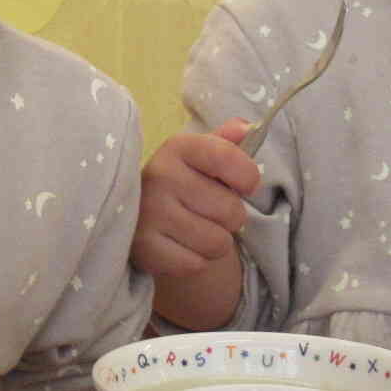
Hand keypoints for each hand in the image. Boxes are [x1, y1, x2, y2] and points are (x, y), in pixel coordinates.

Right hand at [130, 119, 262, 278]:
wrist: (143, 220)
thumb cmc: (185, 185)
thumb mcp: (203, 159)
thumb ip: (226, 143)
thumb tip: (247, 127)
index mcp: (177, 147)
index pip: (226, 157)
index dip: (247, 176)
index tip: (246, 184)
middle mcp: (159, 175)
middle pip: (230, 209)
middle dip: (231, 217)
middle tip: (211, 213)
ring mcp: (148, 213)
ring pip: (217, 241)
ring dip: (216, 242)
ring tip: (197, 231)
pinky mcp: (144, 248)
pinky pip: (197, 263)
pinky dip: (196, 260)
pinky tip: (181, 246)